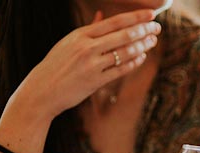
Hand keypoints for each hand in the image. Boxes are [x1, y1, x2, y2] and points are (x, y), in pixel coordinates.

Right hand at [10, 9, 160, 120]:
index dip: (135, 17)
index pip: (114, 22)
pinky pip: (120, 70)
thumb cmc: (55, 65)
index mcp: (81, 35)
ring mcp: (92, 65)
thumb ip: (88, 30)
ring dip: (142, 46)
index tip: (150, 14)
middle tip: (157, 28)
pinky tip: (142, 57)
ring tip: (152, 42)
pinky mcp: (95, 81)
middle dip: (144, 30)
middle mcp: (87, 48)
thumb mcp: (68, 43)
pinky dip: (133, 62)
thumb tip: (101, 15)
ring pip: (125, 52)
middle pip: (123, 35)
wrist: (42, 90)